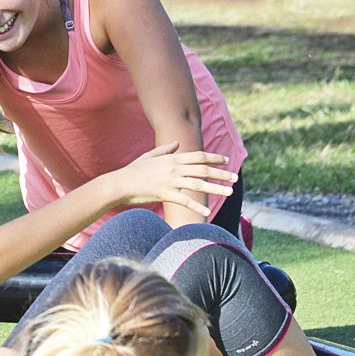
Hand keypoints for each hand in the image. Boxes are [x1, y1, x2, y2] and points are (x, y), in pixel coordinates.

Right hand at [106, 143, 236, 216]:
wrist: (119, 183)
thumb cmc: (133, 171)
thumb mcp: (149, 156)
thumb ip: (164, 150)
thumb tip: (176, 143)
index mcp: (171, 158)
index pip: (198, 156)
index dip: (214, 158)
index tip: (226, 161)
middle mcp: (173, 168)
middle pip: (203, 169)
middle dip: (221, 173)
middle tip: (235, 177)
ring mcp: (170, 181)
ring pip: (198, 184)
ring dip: (216, 188)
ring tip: (229, 192)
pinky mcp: (164, 194)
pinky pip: (184, 201)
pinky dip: (197, 206)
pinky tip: (207, 212)